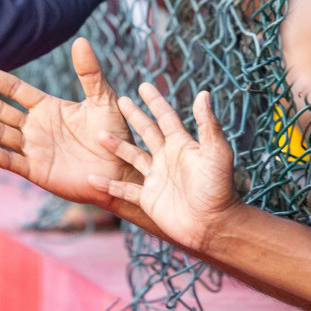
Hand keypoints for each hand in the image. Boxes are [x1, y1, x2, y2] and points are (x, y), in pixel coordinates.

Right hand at [0, 38, 140, 213]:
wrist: (125, 169)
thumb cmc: (116, 134)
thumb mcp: (103, 99)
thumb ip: (90, 73)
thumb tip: (81, 41)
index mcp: (47, 107)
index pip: (13, 89)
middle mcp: (35, 127)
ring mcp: (34, 149)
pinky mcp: (37, 171)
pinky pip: (10, 160)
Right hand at [92, 84, 238, 252]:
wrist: (213, 225)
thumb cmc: (218, 188)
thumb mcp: (216, 152)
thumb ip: (208, 124)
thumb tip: (203, 93)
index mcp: (182, 145)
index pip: (166, 117)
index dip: (155, 101)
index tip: (144, 85)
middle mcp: (167, 158)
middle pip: (147, 132)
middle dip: (134, 116)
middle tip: (120, 100)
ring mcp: (156, 178)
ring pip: (132, 156)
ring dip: (116, 146)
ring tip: (99, 134)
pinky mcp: (148, 198)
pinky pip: (123, 189)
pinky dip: (108, 184)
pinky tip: (92, 177)